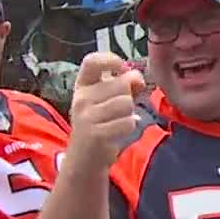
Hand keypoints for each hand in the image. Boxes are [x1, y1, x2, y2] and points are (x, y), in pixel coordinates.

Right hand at [66, 52, 144, 171]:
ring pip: (126, 103)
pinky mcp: (96, 134)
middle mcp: (81, 99)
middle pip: (121, 84)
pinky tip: (119, 131)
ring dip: (130, 112)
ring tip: (118, 121)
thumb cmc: (100, 123)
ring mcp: (87, 117)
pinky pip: (128, 121)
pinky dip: (130, 126)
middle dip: (130, 96)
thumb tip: (137, 77)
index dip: (112, 60)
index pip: (92, 61)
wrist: (85, 158)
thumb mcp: (106, 100)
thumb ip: (123, 84)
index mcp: (82, 86)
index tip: (122, 69)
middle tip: (122, 109)